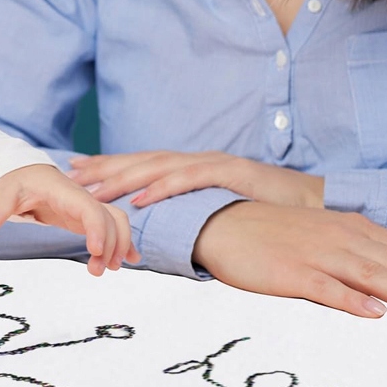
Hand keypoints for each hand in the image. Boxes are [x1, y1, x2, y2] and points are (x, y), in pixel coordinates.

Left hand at [0, 163, 140, 276]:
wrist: (25, 172)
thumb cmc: (16, 181)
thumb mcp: (4, 192)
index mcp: (65, 192)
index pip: (90, 209)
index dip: (97, 229)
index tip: (96, 252)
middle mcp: (82, 199)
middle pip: (111, 218)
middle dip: (111, 244)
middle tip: (97, 270)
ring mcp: (86, 208)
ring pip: (117, 222)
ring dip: (119, 245)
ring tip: (107, 270)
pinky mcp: (85, 217)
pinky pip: (112, 226)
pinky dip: (123, 242)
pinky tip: (130, 261)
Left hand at [68, 151, 323, 209]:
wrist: (312, 203)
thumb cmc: (262, 210)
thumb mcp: (217, 209)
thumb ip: (189, 211)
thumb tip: (158, 226)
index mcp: (191, 167)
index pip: (142, 163)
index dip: (109, 164)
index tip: (77, 169)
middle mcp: (197, 160)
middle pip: (142, 160)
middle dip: (106, 167)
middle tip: (74, 175)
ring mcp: (213, 163)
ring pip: (159, 167)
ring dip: (125, 177)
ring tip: (96, 189)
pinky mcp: (232, 173)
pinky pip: (190, 179)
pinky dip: (163, 187)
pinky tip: (140, 197)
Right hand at [192, 200, 386, 316]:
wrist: (221, 224)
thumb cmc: (272, 232)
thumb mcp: (321, 232)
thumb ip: (358, 249)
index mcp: (350, 227)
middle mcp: (339, 237)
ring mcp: (316, 254)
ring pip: (370, 275)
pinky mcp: (291, 272)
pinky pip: (326, 287)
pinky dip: (351, 299)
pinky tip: (373, 311)